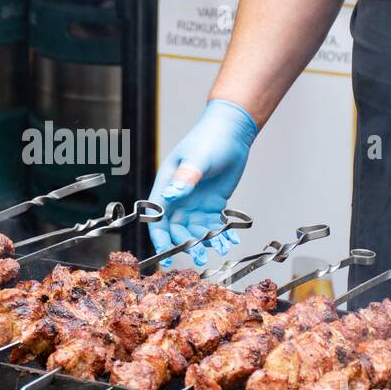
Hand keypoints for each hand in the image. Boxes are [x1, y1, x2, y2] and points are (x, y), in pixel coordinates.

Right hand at [148, 99, 257, 265]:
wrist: (232, 131)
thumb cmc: (210, 139)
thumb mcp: (198, 158)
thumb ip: (186, 178)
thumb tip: (173, 195)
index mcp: (167, 186)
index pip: (158, 218)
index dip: (160, 239)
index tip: (166, 257)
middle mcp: (179, 198)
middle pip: (176, 229)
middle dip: (186, 245)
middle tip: (199, 258)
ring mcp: (195, 202)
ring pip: (196, 230)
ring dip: (206, 242)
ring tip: (220, 249)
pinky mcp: (213, 204)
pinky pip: (214, 225)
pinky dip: (220, 234)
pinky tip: (230, 240)